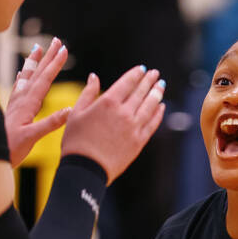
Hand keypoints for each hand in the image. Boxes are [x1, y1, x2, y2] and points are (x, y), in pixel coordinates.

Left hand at [5, 38, 72, 166]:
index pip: (44, 79)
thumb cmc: (9, 149)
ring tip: (38, 48)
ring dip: (34, 62)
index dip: (55, 64)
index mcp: (28, 104)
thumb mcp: (31, 138)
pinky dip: (22, 77)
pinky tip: (22, 72)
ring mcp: (15, 104)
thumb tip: (70, 110)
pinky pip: (18, 87)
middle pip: (37, 73)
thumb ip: (50, 123)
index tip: (64, 49)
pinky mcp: (11, 110)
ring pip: (27, 76)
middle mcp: (21, 100)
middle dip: (48, 56)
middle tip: (56, 40)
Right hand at [60, 64, 165, 182]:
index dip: (136, 74)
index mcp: (108, 102)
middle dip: (149, 81)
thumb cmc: (76, 141)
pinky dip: (157, 114)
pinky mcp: (139, 142)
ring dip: (156, 94)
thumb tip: (94, 77)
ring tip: (161, 86)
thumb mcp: (76, 113)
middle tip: (156, 74)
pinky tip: (160, 107)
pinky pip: (152, 124)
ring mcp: (134, 127)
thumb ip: (88, 93)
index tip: (143, 69)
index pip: (127, 83)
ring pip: (149, 106)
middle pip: (141, 92)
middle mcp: (124, 113)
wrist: (85, 169)